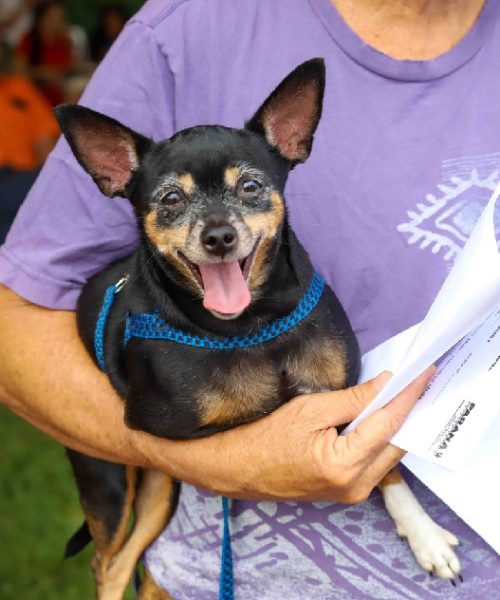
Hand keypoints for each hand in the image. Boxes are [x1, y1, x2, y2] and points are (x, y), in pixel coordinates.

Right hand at [164, 368, 433, 502]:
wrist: (237, 469)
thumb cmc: (265, 435)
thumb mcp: (308, 410)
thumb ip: (352, 400)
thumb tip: (386, 385)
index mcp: (344, 466)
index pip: (388, 423)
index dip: (408, 395)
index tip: (425, 372)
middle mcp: (356, 487)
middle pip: (397, 443)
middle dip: (409, 410)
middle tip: (419, 380)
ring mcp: (353, 494)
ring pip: (390, 454)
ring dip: (397, 424)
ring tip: (405, 393)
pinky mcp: (347, 492)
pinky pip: (377, 462)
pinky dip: (383, 438)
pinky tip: (383, 416)